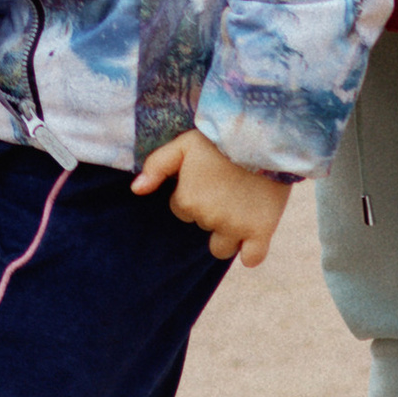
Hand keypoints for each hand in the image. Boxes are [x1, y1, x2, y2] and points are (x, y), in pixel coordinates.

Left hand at [133, 128, 291, 266]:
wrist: (260, 138)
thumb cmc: (218, 140)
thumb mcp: (182, 145)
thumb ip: (156, 166)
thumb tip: (136, 190)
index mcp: (187, 201)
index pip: (181, 209)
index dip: (193, 194)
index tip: (207, 178)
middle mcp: (208, 218)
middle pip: (202, 225)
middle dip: (210, 210)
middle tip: (226, 186)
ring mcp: (235, 227)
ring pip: (222, 247)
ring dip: (226, 234)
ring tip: (239, 208)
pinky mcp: (261, 231)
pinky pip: (251, 258)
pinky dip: (250, 253)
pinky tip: (250, 238)